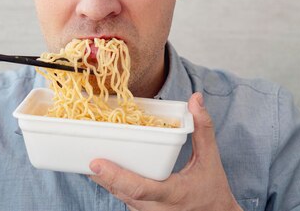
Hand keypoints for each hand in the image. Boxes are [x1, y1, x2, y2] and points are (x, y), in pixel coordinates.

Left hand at [89, 93, 241, 210]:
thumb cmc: (213, 190)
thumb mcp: (210, 160)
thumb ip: (203, 129)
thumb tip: (195, 99)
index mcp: (173, 194)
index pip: (140, 188)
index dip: (116, 176)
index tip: (96, 163)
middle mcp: (157, 208)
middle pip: (122, 193)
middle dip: (102, 176)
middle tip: (86, 156)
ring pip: (120, 197)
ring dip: (104, 181)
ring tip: (89, 160)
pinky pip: (124, 200)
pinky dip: (113, 185)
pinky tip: (103, 171)